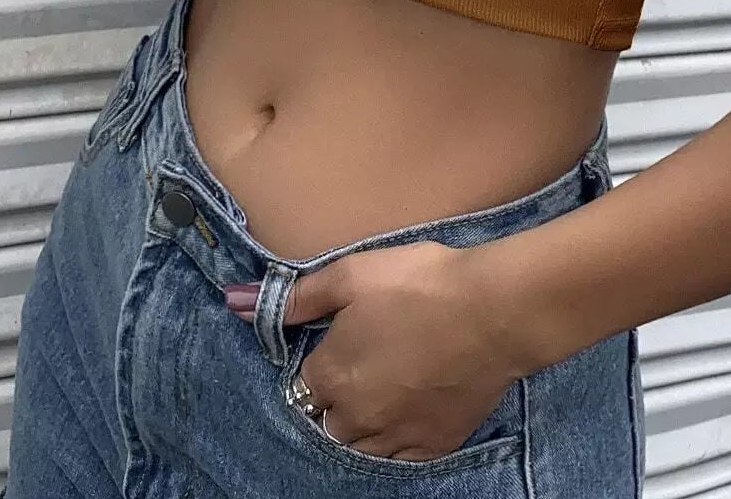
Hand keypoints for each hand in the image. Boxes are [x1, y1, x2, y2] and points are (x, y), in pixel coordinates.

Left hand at [241, 238, 523, 461]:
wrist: (494, 309)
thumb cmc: (420, 283)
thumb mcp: (353, 274)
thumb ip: (296, 296)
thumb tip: (236, 301)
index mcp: (330, 375)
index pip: (303, 383)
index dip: (318, 361)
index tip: (337, 342)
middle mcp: (356, 416)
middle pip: (327, 420)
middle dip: (334, 398)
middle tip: (362, 364)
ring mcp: (396, 436)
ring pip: (359, 444)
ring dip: (360, 422)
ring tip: (382, 387)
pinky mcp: (432, 444)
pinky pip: (398, 456)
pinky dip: (395, 438)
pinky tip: (406, 409)